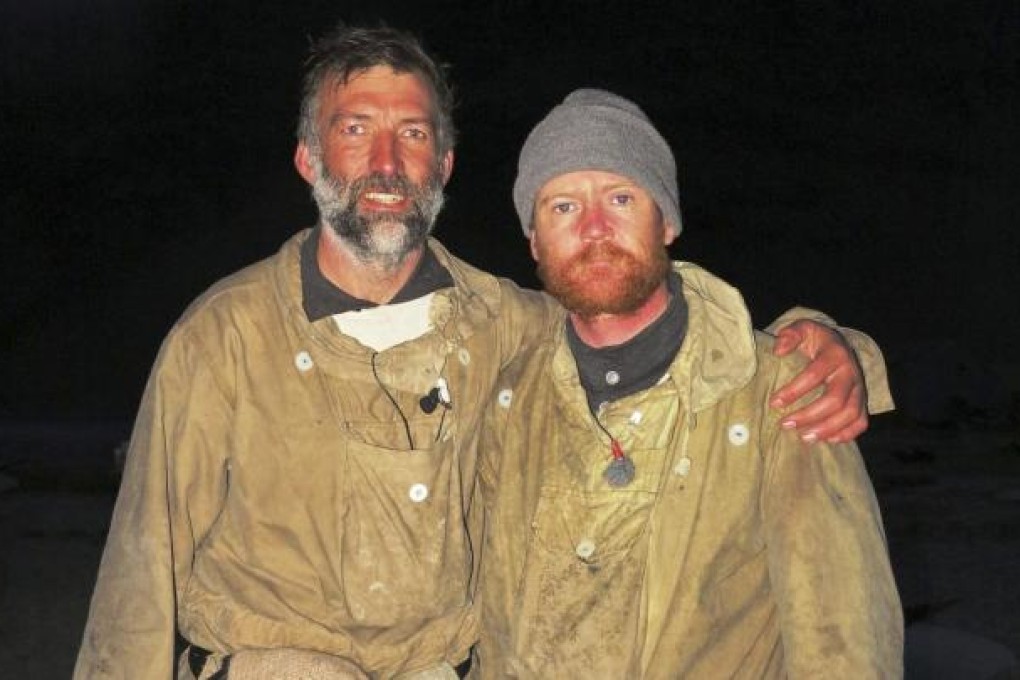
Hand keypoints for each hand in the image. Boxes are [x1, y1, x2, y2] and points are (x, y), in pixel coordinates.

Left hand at [769, 320, 867, 443]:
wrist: (837, 343)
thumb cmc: (815, 340)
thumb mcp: (803, 328)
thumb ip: (790, 334)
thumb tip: (778, 350)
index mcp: (835, 353)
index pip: (815, 374)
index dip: (794, 390)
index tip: (774, 403)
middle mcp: (851, 372)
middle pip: (835, 399)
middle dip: (809, 415)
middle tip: (785, 424)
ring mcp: (860, 388)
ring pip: (851, 414)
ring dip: (827, 429)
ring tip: (804, 437)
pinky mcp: (863, 401)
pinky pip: (861, 422)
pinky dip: (846, 434)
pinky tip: (826, 440)